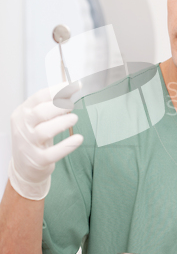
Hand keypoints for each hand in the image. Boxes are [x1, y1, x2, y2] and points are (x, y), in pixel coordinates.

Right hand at [8, 81, 83, 199]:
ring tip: (74, 119)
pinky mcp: (38, 160)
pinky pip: (53, 153)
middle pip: (40, 113)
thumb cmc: (34, 138)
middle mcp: (22, 128)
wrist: (23, 168)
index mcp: (22, 113)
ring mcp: (28, 145)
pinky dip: (67, 145)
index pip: (39, 97)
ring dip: (62, 123)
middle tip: (71, 105)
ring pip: (44, 131)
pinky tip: (79, 139)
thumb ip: (50, 106)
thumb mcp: (37, 120)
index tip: (74, 86)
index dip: (58, 90)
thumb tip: (70, 91)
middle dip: (58, 106)